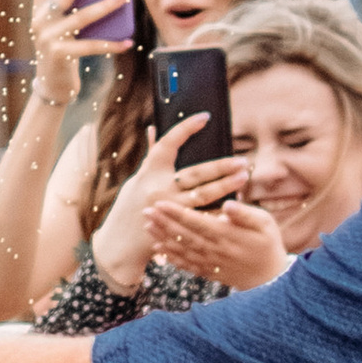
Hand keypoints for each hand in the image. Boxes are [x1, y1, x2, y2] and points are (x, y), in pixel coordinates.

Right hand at [26, 0, 107, 115]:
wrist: (52, 85)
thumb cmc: (63, 49)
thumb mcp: (63, 25)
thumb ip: (74, 6)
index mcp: (39, 10)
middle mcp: (40, 22)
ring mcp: (48, 39)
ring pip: (81, 18)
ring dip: (105, 6)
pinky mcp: (60, 56)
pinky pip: (91, 46)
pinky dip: (111, 43)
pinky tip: (127, 41)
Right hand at [91, 114, 247, 293]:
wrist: (118, 245)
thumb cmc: (128, 207)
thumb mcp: (137, 180)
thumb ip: (151, 156)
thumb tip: (154, 129)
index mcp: (149, 172)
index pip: (168, 143)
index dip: (186, 128)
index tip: (205, 118)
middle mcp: (159, 189)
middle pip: (195, 174)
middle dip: (220, 166)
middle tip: (242, 160)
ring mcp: (169, 209)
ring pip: (203, 196)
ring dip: (226, 186)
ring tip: (243, 177)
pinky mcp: (176, 228)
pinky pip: (203, 219)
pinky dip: (219, 212)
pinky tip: (235, 205)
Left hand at [145, 192, 285, 290]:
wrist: (271, 278)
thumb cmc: (269, 244)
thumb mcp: (265, 224)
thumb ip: (245, 214)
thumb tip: (227, 204)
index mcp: (227, 235)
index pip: (197, 222)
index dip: (177, 213)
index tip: (160, 203)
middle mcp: (215, 250)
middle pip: (183, 235)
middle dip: (163, 223)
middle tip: (145, 210)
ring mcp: (210, 263)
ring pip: (181, 249)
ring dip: (162, 237)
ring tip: (147, 225)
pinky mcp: (209, 272)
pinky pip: (186, 265)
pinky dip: (171, 257)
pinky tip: (158, 250)